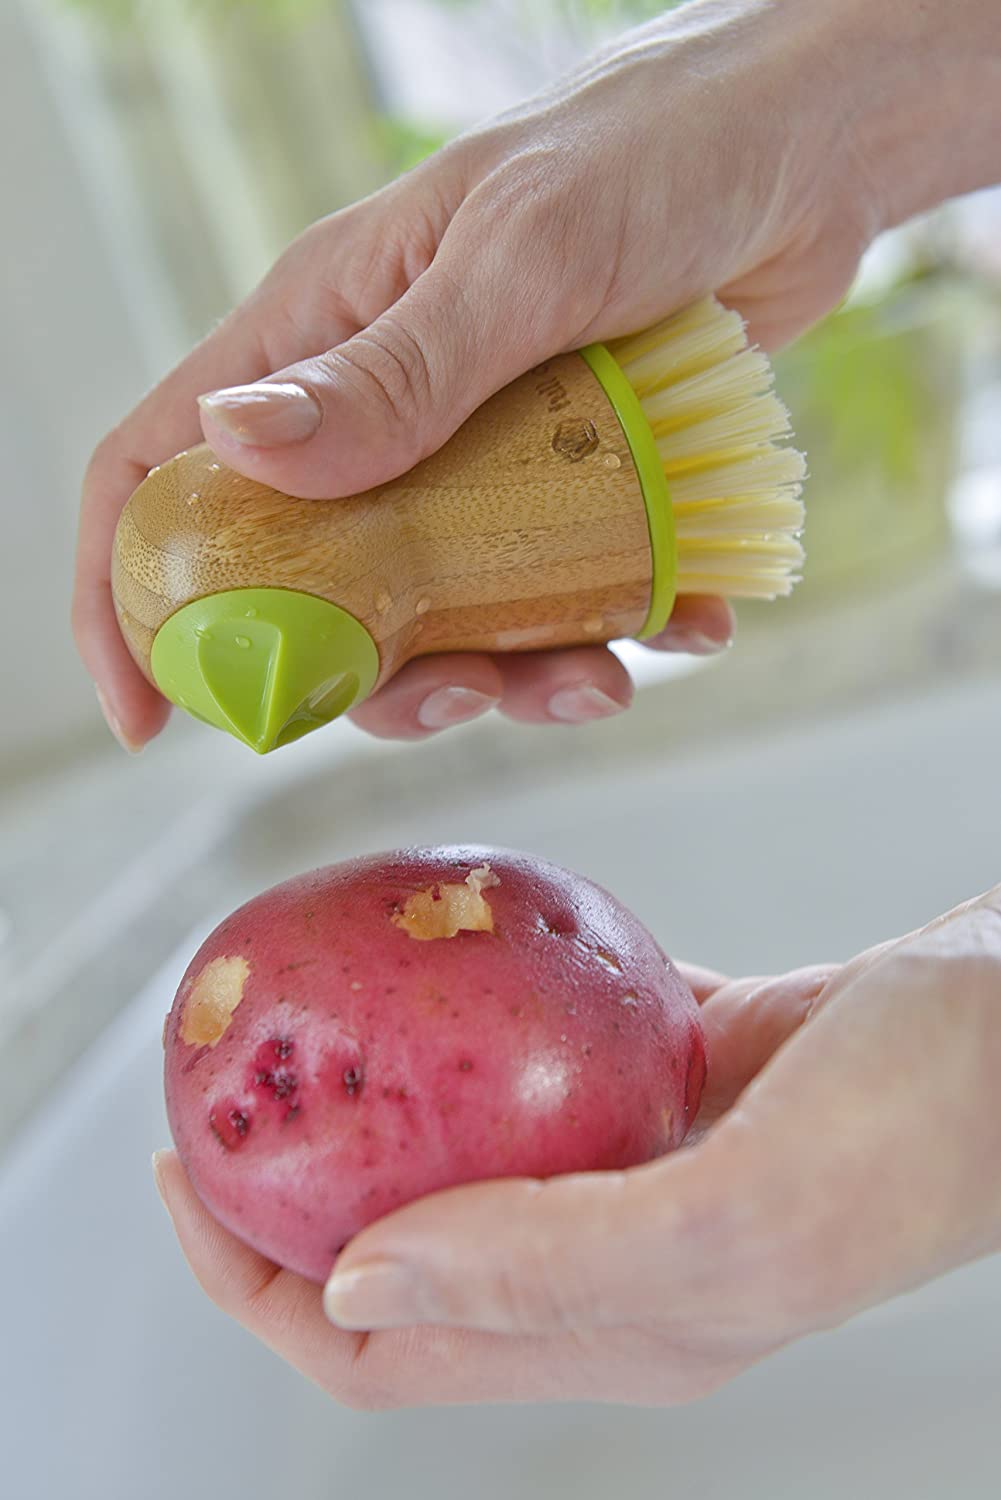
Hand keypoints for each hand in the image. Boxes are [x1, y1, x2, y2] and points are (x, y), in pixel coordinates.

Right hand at [74, 0, 883, 751]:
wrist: (807, 144)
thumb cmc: (650, 151)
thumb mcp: (517, 256)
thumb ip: (393, 371)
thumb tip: (236, 454)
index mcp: (319, 336)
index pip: (165, 469)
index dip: (128, 595)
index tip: (148, 714)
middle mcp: (381, 410)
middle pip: (312, 589)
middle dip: (372, 676)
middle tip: (461, 699)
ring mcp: (474, 458)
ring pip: (440, 617)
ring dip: (510, 675)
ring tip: (596, 679)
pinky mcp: (569, 488)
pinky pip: (561, 598)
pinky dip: (613, 634)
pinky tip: (681, 624)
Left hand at [153, 886, 1000, 1407]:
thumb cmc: (926, 1121)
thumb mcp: (745, 1212)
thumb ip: (553, 1263)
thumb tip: (356, 1286)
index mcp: (620, 1327)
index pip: (384, 1345)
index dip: (262, 1282)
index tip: (190, 1169)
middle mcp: (615, 1259)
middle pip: (401, 1251)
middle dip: (287, 1189)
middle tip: (223, 1080)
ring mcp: (642, 1166)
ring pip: (464, 1148)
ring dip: (377, 1097)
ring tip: (306, 1011)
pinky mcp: (673, 1078)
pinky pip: (545, 1053)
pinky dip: (482, 1012)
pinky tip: (448, 951)